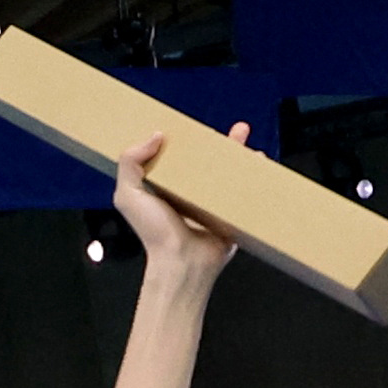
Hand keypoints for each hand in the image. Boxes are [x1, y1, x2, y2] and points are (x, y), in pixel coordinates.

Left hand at [113, 125, 248, 285]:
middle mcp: (188, 193)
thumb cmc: (155, 234)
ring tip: (246, 139)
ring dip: (240, 154)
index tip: (193, 126)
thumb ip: (130, 164)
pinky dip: (254, 175)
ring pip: (228, 172)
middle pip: (207, 161)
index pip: (176, 158)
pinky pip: (244, 191)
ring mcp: (211, 203)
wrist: (183, 262)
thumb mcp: (128, 196)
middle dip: (221, 143)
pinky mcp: (229, 213)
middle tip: (236, 129)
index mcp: (164, 188)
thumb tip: (155, 136)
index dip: (185, 141)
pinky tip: (259, 161)